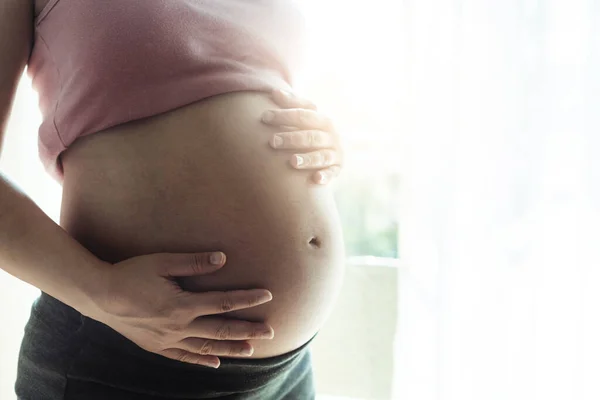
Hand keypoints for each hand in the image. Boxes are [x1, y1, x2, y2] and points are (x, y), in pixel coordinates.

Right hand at [87, 251, 273, 367]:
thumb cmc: (131, 273)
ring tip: (252, 350)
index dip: (247, 299)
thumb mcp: (162, 262)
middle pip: (221, 330)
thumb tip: (223, 258)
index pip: (223, 302)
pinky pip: (184, 357)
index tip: (267, 295)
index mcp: (182, 305)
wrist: (99, 295)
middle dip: (248, 330)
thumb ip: (194, 262)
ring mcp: (167, 340)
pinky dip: (201, 361)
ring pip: (206, 348)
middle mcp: (178, 327)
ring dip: (231, 349)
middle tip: (271, 331)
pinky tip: (215, 363)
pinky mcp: (156, 346)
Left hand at [261, 89, 343, 184]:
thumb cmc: (315, 130)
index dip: (284, 115)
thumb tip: (274, 91)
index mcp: (323, 120)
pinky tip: (315, 179)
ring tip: (292, 161)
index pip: (303, 115)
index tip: (264, 117)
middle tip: (272, 141)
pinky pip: (332, 173)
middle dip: (292, 138)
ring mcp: (335, 153)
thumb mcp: (308, 116)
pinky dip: (325, 176)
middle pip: (310, 136)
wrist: (338, 149)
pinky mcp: (336, 168)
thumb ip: (292, 104)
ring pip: (321, 156)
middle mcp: (331, 136)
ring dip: (308, 159)